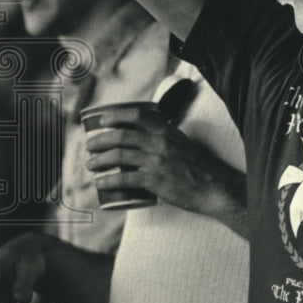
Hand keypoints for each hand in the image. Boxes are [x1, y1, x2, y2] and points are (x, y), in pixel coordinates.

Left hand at [84, 108, 245, 216]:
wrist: (212, 187)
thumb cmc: (198, 166)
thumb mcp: (182, 142)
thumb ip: (164, 137)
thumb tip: (144, 136)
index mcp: (167, 130)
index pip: (136, 115)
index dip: (116, 116)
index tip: (103, 120)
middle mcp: (159, 142)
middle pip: (121, 136)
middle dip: (100, 140)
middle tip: (90, 146)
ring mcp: (156, 161)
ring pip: (118, 156)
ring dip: (99, 160)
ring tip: (91, 164)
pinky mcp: (154, 180)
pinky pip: (124, 179)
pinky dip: (108, 181)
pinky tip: (100, 183)